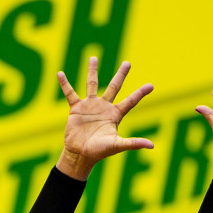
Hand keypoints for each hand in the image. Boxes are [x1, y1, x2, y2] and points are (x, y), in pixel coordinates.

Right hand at [56, 56, 153, 179]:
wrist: (80, 154)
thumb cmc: (99, 152)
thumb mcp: (117, 145)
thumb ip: (133, 143)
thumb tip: (152, 146)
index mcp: (115, 114)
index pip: (130, 101)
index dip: (140, 94)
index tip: (151, 86)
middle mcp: (104, 107)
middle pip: (114, 86)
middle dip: (121, 75)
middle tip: (127, 63)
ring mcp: (90, 106)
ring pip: (91, 84)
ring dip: (92, 71)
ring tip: (94, 58)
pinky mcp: (76, 108)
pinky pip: (70, 93)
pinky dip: (65, 84)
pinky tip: (60, 74)